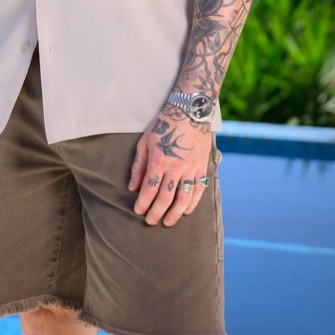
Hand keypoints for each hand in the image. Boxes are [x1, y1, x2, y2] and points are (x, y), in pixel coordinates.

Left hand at [128, 112, 212, 226]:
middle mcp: (175, 168)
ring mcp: (190, 168)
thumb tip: (132, 187)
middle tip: (150, 221)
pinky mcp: (202, 167)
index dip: (143, 203)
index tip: (138, 211)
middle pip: (165, 198)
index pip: (149, 189)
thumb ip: (139, 166)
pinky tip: (187, 211)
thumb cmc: (164, 125)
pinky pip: (199, 189)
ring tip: (168, 222)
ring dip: (175, 213)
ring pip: (183, 198)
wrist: (190, 112)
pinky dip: (193, 202)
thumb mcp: (145, 141)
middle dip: (156, 213)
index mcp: (158, 161)